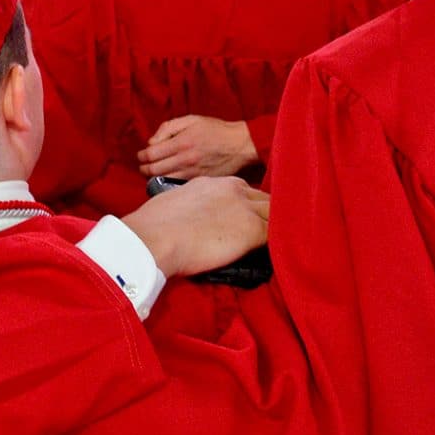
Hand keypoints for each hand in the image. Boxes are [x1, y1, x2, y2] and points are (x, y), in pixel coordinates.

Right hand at [118, 176, 269, 278]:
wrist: (154, 238)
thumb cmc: (154, 225)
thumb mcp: (175, 203)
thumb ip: (191, 206)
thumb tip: (191, 220)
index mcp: (214, 182)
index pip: (243, 191)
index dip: (247, 206)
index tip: (245, 220)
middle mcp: (233, 189)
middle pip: (263, 198)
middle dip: (266, 213)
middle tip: (267, 232)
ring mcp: (245, 209)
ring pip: (275, 213)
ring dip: (276, 226)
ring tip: (278, 242)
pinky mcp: (252, 230)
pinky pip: (277, 233)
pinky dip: (280, 241)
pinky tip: (278, 252)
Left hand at [138, 115, 258, 180]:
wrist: (239, 145)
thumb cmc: (215, 130)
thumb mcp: (191, 120)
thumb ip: (168, 128)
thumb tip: (152, 142)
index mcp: (181, 142)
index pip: (151, 154)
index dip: (141, 156)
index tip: (141, 156)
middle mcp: (185, 159)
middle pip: (153, 170)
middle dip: (144, 169)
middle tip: (143, 166)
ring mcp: (192, 172)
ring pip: (163, 180)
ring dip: (153, 178)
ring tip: (152, 173)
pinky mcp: (199, 181)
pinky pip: (176, 185)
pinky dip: (168, 183)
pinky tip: (167, 178)